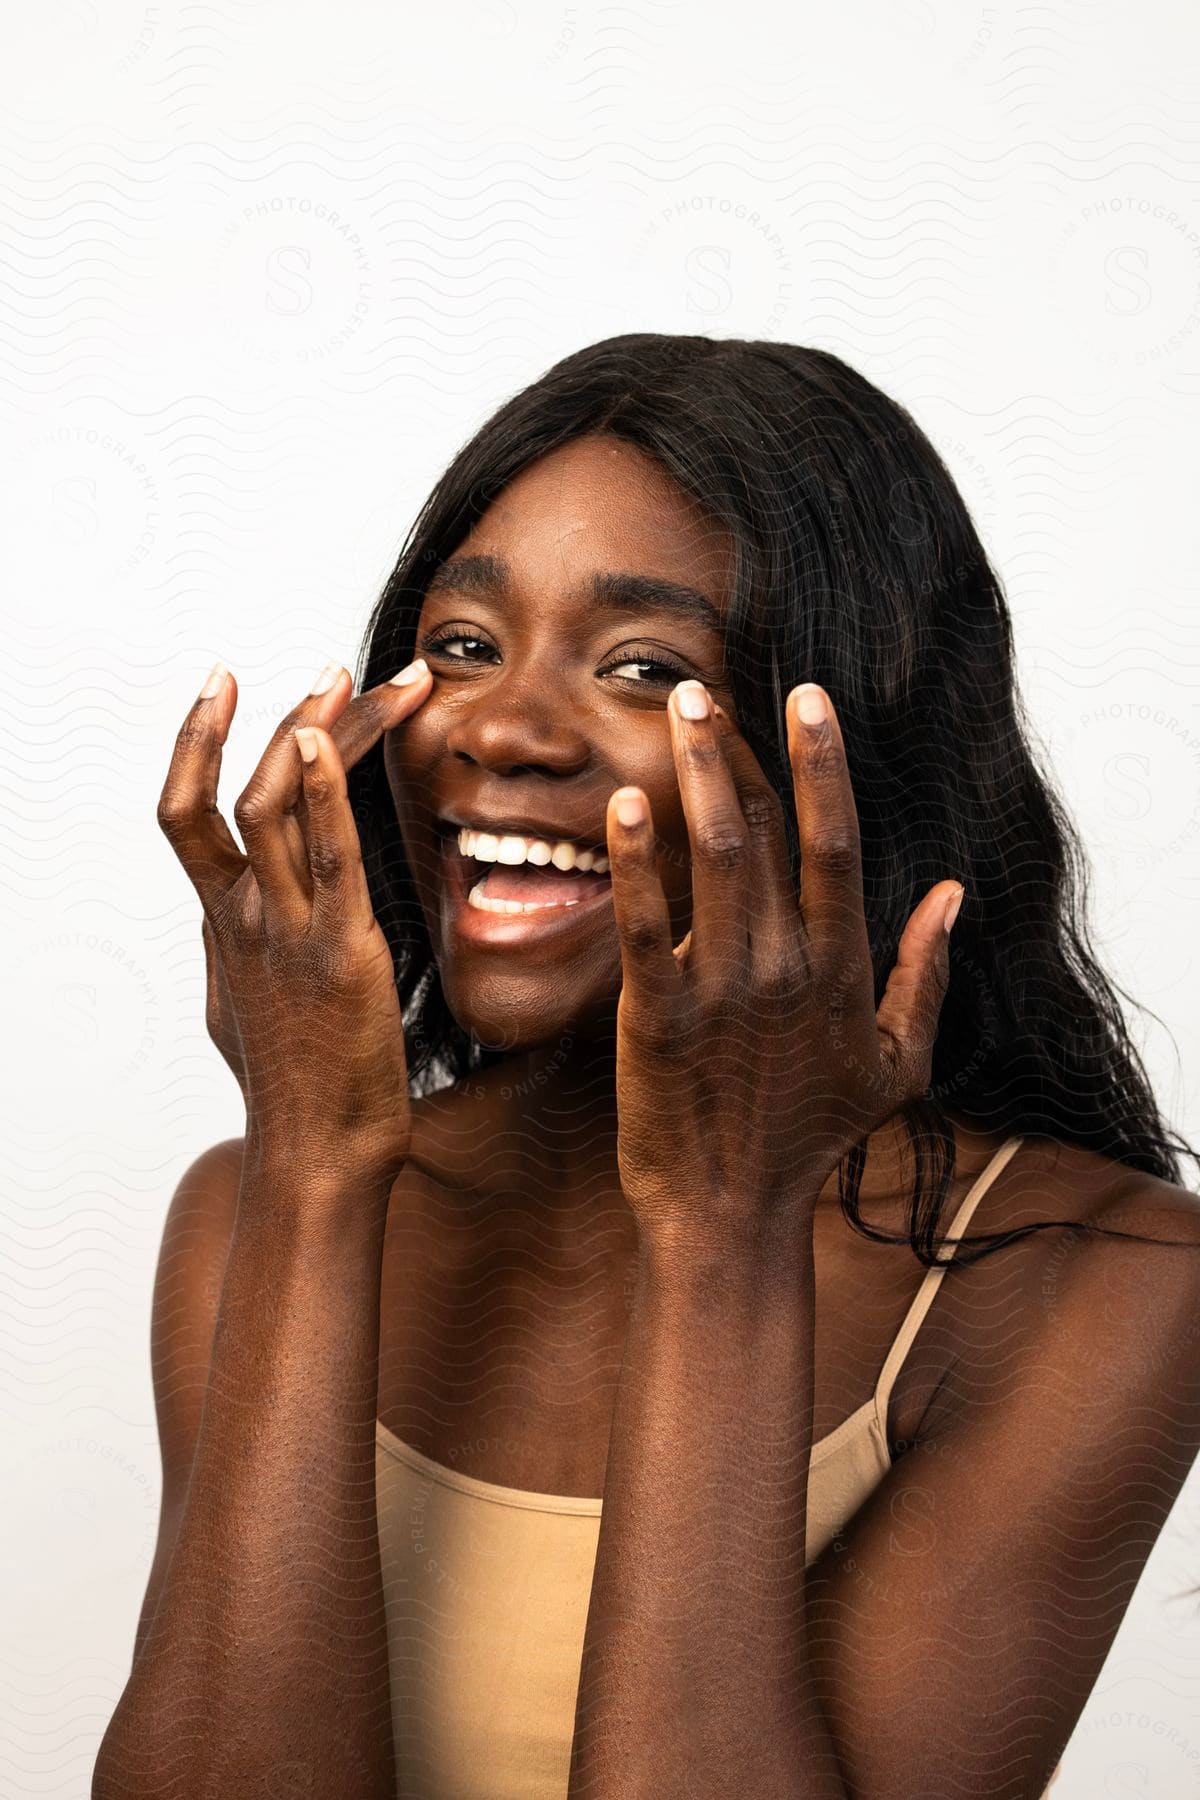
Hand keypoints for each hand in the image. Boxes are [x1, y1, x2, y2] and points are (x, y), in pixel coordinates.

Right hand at [157, 657, 432, 1183]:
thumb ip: (232, 952)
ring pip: (282, 803)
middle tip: (336, 666)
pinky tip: (330, 738)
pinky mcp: (338, 951)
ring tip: (366, 677)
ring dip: (324, 729)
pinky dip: (327, 791)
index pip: (188, 810)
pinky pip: (327, 855)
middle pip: (245, 788)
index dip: (195, 741)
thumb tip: (224, 923)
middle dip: (286, 715)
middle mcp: (242, 914)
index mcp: (223, 922)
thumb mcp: (241, 1007)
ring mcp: (284, 929)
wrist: (316, 1152)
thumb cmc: (292, 1087)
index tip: (223, 683)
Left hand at [604, 679, 962, 1246]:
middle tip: (703, 682)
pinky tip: (625, 805)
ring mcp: (722, 989)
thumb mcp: (898, 1065)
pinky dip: (636, 862)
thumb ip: (927, 975)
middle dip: (740, 748)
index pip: (837, 843)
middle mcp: (787, 966)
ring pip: (714, 858)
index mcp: (842, 969)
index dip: (822, 765)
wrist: (730, 1211)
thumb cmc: (808, 1137)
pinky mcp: (656, 1017)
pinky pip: (647, 925)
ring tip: (675, 708)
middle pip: (766, 832)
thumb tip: (954, 894)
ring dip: (696, 775)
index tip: (808, 699)